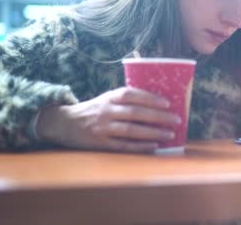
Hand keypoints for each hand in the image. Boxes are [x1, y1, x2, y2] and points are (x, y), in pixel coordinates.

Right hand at [36, 87, 180, 152]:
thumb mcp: (107, 99)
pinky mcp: (100, 143)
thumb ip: (126, 99)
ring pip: (131, 130)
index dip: (150, 98)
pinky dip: (140, 146)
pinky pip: (123, 145)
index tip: (167, 103)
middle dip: (158, 116)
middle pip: (135, 113)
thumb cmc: (94, 109)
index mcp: (109, 97)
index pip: (132, 94)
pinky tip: (154, 146)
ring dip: (152, 132)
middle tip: (177, 119)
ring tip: (170, 134)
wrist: (64, 123)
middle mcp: (106, 111)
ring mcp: (103, 128)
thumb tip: (156, 102)